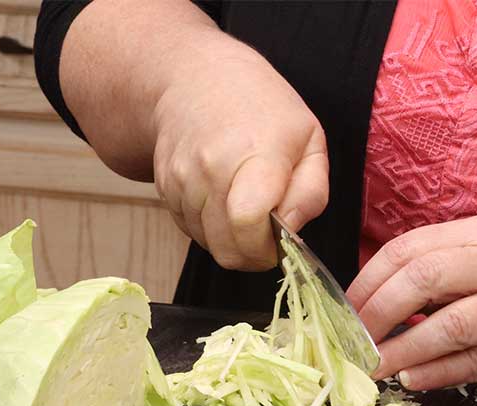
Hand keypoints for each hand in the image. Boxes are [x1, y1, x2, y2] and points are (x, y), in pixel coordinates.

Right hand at [151, 45, 327, 269]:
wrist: (197, 78)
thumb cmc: (264, 109)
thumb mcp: (310, 140)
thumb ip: (311, 193)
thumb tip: (291, 231)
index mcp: (257, 154)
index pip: (249, 222)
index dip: (265, 248)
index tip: (278, 245)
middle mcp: (212, 167)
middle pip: (226, 246)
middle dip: (251, 256)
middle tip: (266, 240)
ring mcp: (183, 178)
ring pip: (206, 243)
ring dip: (228, 241)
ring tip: (244, 209)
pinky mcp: (165, 186)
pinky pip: (188, 229)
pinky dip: (208, 228)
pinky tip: (221, 200)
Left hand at [347, 217, 476, 389]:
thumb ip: (429, 269)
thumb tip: (364, 304)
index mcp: (476, 236)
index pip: (408, 251)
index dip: (368, 282)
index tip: (345, 311)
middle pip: (425, 280)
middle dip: (379, 313)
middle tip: (354, 340)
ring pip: (451, 326)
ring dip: (404, 349)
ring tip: (374, 365)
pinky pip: (473, 362)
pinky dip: (436, 373)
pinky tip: (411, 379)